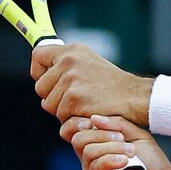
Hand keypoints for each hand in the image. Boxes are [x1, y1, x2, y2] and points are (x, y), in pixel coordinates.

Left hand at [33, 41, 151, 127]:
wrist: (133, 97)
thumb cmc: (112, 85)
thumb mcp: (89, 64)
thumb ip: (67, 67)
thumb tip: (43, 76)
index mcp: (72, 51)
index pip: (38, 55)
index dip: (38, 72)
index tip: (44, 80)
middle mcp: (69, 61)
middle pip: (40, 87)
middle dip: (52, 97)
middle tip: (71, 100)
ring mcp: (71, 80)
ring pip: (49, 104)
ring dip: (62, 110)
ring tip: (83, 105)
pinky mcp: (74, 98)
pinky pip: (61, 115)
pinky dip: (72, 118)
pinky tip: (87, 112)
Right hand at [67, 114, 170, 169]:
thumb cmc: (153, 167)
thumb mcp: (138, 137)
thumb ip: (118, 124)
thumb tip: (94, 118)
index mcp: (99, 145)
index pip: (75, 130)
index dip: (79, 122)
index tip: (96, 121)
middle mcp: (92, 159)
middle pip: (79, 138)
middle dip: (101, 134)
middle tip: (124, 139)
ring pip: (88, 151)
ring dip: (111, 147)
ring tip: (131, 154)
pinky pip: (95, 167)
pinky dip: (110, 160)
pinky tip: (125, 162)